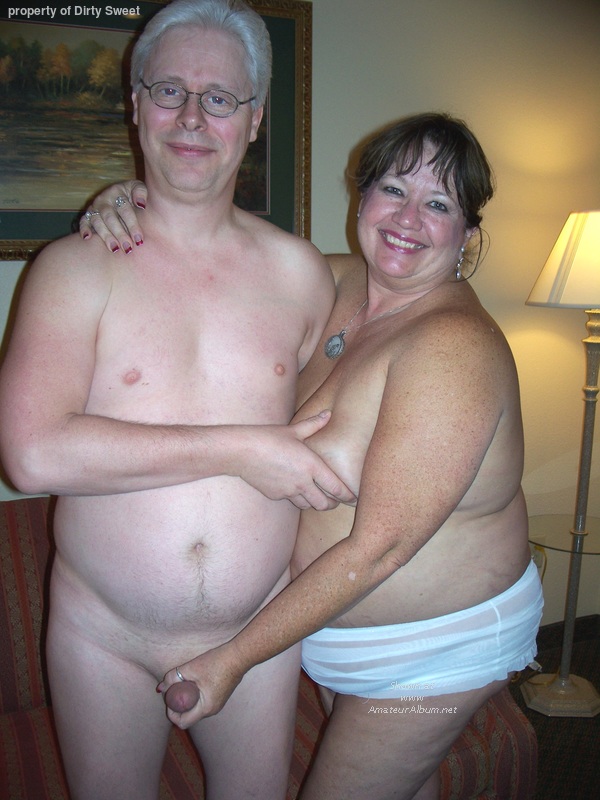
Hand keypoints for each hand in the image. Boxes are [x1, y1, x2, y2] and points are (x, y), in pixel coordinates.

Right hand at [79, 180, 147, 253]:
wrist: (122, 193)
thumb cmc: (133, 194)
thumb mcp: (138, 188)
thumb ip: (141, 193)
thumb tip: (141, 205)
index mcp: (117, 192)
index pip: (125, 210)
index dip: (132, 225)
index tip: (139, 239)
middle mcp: (104, 199)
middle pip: (110, 218)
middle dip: (119, 234)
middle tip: (128, 248)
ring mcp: (94, 207)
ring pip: (97, 222)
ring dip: (105, 236)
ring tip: (114, 249)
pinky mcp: (87, 214)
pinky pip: (83, 221)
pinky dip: (84, 229)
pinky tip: (87, 239)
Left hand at [158, 645, 242, 729]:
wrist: (239, 655)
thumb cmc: (216, 663)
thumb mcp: (192, 668)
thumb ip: (174, 677)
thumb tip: (160, 688)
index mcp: (206, 708)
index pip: (183, 722)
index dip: (172, 713)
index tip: (169, 698)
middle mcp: (213, 710)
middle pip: (189, 715)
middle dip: (179, 704)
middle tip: (174, 689)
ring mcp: (218, 704)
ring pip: (196, 708)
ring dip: (187, 699)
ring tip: (184, 683)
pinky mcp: (220, 696)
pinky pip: (203, 701)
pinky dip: (195, 695)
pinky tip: (194, 680)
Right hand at [236, 411, 355, 509]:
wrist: (242, 451)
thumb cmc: (268, 437)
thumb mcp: (293, 430)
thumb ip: (313, 424)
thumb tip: (328, 414)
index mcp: (311, 466)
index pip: (336, 487)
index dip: (347, 496)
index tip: (354, 498)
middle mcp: (303, 482)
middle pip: (324, 504)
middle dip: (332, 504)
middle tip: (336, 500)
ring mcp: (289, 491)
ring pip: (309, 505)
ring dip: (315, 502)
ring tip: (317, 496)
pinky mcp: (276, 495)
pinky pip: (292, 501)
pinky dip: (297, 498)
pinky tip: (295, 490)